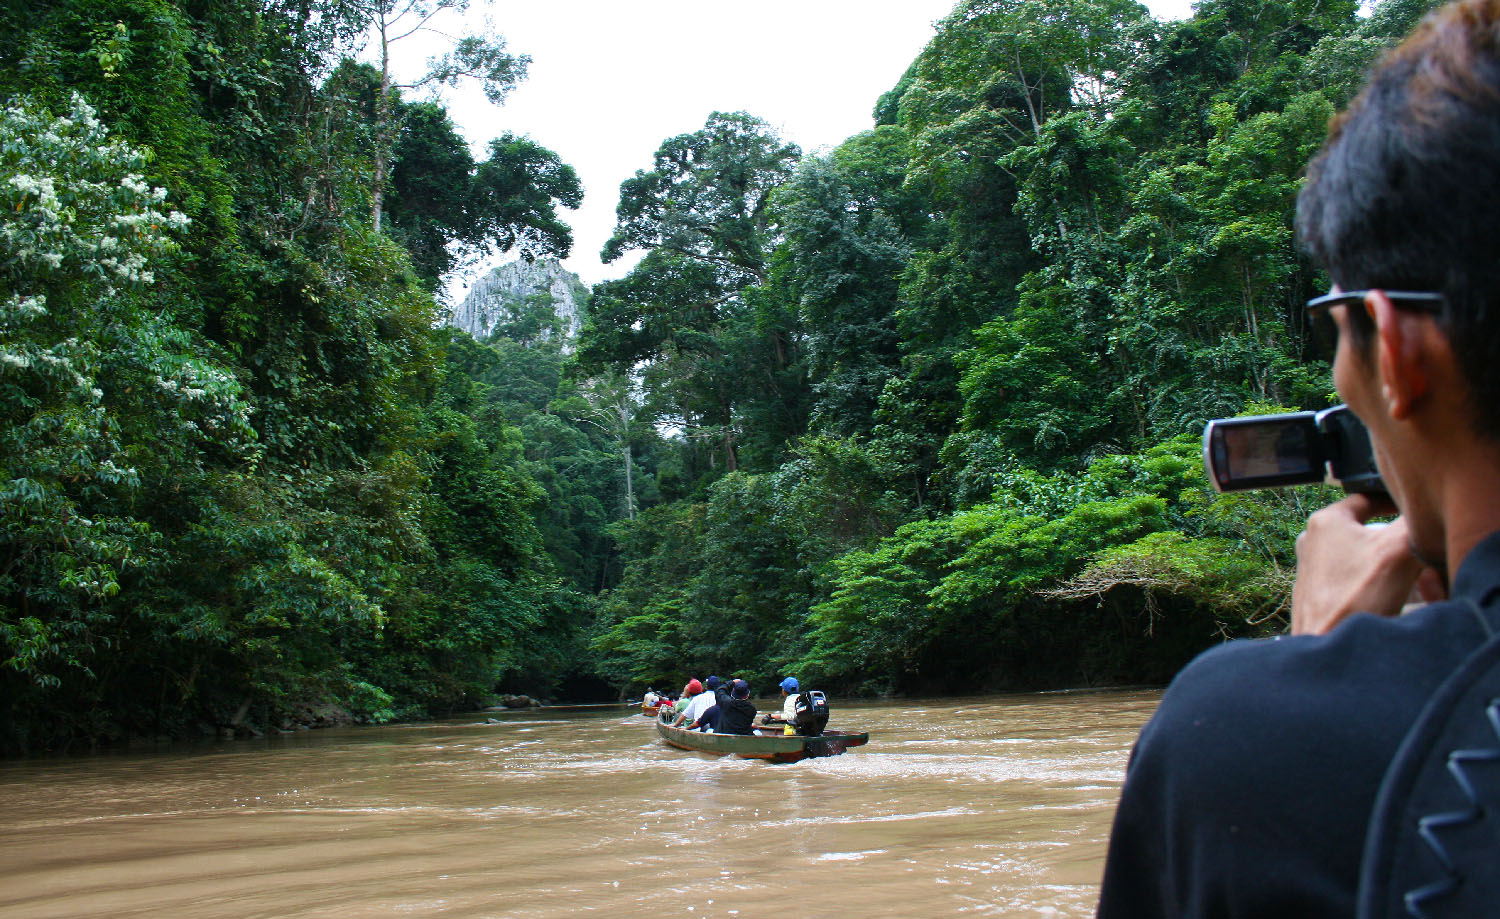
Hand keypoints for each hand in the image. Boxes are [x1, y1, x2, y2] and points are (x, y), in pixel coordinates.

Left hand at [1292, 493, 1429, 634]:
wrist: (1328, 644)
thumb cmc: (1355, 597)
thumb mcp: (1399, 548)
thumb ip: (1414, 523)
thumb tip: (1422, 516)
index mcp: (1326, 521)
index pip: (1367, 498)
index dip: (1394, 504)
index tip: (1412, 511)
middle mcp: (1312, 541)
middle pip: (1366, 532)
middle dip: (1395, 543)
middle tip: (1418, 556)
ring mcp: (1311, 568)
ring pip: (1361, 558)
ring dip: (1389, 566)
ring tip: (1412, 583)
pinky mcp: (1316, 593)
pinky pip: (1353, 580)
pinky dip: (1375, 585)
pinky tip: (1391, 600)